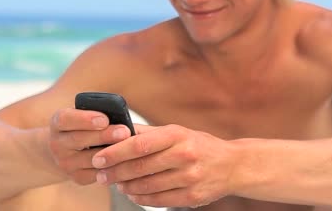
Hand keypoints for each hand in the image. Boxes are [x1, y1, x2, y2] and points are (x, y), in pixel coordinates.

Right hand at [48, 108, 131, 184]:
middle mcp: (57, 144)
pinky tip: (125, 160)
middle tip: (124, 132)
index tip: (105, 119)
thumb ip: (96, 113)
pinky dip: (112, 166)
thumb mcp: (82, 115)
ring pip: (90, 159)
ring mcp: (65, 163)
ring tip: (129, 146)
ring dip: (111, 153)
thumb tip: (120, 115)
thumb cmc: (83, 126)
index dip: (85, 119)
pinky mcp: (77, 177)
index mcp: (57, 123)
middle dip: (104, 136)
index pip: (65, 119)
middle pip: (79, 140)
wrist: (66, 149)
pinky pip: (97, 174)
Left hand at [91, 124, 236, 207]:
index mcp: (178, 135)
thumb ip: (148, 133)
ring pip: (147, 186)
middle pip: (140, 167)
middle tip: (100, 174)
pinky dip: (141, 197)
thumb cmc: (198, 145)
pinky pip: (158, 200)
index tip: (98, 157)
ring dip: (126, 186)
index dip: (115, 152)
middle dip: (115, 172)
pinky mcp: (192, 197)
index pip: (139, 144)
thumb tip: (116, 130)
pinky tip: (132, 192)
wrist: (232, 165)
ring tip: (116, 182)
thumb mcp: (177, 132)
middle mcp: (185, 155)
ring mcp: (190, 177)